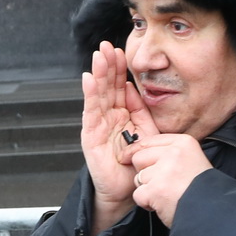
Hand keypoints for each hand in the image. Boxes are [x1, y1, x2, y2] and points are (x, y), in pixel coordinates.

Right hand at [80, 41, 147, 235]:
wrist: (130, 189)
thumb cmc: (138, 163)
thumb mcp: (146, 132)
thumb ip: (140, 110)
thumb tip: (131, 87)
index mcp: (122, 114)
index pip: (119, 86)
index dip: (119, 69)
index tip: (121, 50)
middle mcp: (108, 116)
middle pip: (106, 86)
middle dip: (107, 66)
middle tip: (106, 46)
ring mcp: (98, 125)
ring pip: (98, 95)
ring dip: (97, 75)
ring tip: (98, 57)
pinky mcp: (91, 136)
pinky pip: (91, 112)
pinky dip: (89, 95)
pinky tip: (89, 80)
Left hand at [125, 130, 208, 225]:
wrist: (212, 211)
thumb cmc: (201, 189)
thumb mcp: (191, 160)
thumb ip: (169, 153)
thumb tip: (134, 151)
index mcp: (183, 142)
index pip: (149, 141)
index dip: (136, 151)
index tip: (127, 156)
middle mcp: (173, 153)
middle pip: (139, 158)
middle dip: (144, 173)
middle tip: (161, 184)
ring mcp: (164, 171)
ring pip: (138, 178)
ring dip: (147, 190)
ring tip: (166, 195)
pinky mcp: (156, 190)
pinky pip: (138, 195)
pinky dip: (147, 203)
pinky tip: (162, 204)